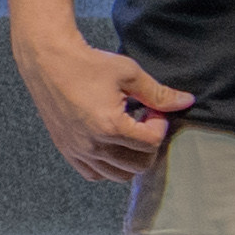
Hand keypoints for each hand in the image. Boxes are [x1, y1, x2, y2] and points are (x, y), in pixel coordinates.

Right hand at [15, 28, 195, 183]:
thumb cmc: (88, 63)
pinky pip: (93, 174)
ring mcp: (77, 150)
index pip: (152, 142)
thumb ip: (158, 93)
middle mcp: (93, 144)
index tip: (152, 108)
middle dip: (149, 145)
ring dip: (130, 158)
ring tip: (127, 134)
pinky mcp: (66, 149)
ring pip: (118, 174)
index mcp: (110, 126)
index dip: (159, 124)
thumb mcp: (128, 73)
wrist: (48, 60)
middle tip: (143, 122)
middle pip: (139, 164)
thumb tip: (187, 101)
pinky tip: (110, 144)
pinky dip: (107, 166)